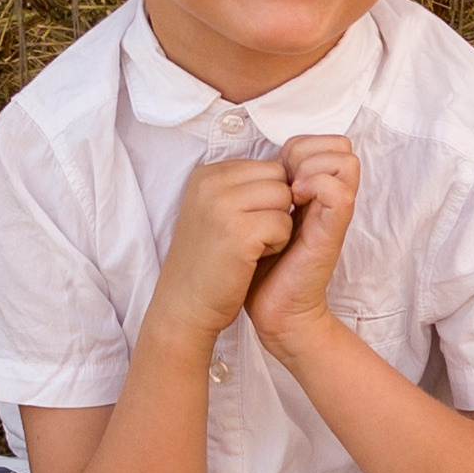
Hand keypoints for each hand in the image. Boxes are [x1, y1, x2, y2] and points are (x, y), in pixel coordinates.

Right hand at [150, 159, 293, 340]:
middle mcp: (211, 182)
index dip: (268, 198)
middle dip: (276, 208)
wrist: (184, 305)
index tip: (245, 222)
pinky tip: (252, 258)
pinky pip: (283, 224)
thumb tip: (290, 171)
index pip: (267, 166)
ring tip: (250, 246)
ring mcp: (222, 205)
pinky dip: (277, 245)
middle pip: (279, 178)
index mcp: (206, 174)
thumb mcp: (214, 210)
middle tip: (249, 236)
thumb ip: (242, 187)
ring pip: (284, 198)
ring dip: (278, 226)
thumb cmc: (207, 261)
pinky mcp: (238, 232)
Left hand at [246, 135, 358, 356]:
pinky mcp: (332, 233)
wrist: (274, 310)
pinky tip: (294, 203)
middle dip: (310, 150)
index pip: (325, 142)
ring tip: (292, 190)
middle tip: (287, 179)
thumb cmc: (263, 264)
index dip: (301, 146)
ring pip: (346, 160)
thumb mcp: (264, 215)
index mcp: (315, 192)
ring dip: (314, 166)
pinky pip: (339, 192)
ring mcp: (334, 215)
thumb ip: (270, 188)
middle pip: (341, 145)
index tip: (277, 173)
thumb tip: (260, 164)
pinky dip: (315, 186)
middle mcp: (331, 199)